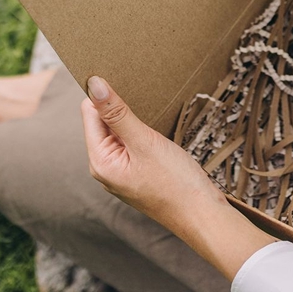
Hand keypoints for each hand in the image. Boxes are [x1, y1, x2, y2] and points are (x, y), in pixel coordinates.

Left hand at [80, 75, 227, 230]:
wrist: (203, 215)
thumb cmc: (174, 182)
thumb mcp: (144, 141)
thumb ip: (117, 113)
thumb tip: (93, 83)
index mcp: (100, 161)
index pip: (89, 114)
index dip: (104, 94)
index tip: (123, 77)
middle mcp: (105, 168)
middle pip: (103, 123)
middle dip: (120, 107)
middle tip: (143, 92)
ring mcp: (122, 173)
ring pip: (119, 133)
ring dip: (132, 119)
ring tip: (153, 110)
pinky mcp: (137, 174)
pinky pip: (132, 145)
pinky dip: (141, 133)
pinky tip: (157, 129)